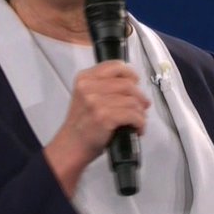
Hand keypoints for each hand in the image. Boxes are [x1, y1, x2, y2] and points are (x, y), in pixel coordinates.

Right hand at [44, 60, 148, 196]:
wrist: (71, 146)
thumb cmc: (81, 124)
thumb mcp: (85, 96)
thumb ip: (103, 86)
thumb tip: (134, 85)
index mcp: (84, 78)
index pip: (115, 66)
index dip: (130, 74)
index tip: (135, 82)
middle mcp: (88, 87)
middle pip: (128, 84)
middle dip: (139, 97)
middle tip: (142, 106)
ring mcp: (96, 102)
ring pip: (133, 101)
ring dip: (141, 113)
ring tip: (138, 121)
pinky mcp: (104, 117)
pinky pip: (133, 115)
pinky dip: (140, 123)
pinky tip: (137, 129)